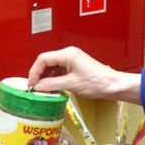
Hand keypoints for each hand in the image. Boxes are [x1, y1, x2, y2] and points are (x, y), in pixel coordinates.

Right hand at [26, 46, 142, 102]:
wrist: (113, 85)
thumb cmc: (97, 82)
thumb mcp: (71, 84)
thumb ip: (51, 85)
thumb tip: (38, 87)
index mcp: (67, 54)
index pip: (43, 59)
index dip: (34, 71)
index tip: (31, 83)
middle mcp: (69, 54)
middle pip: (46, 62)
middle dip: (39, 75)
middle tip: (34, 88)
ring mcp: (72, 61)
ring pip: (52, 67)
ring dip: (46, 78)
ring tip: (43, 90)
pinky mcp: (75, 68)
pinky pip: (59, 71)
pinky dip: (54, 80)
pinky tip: (52, 88)